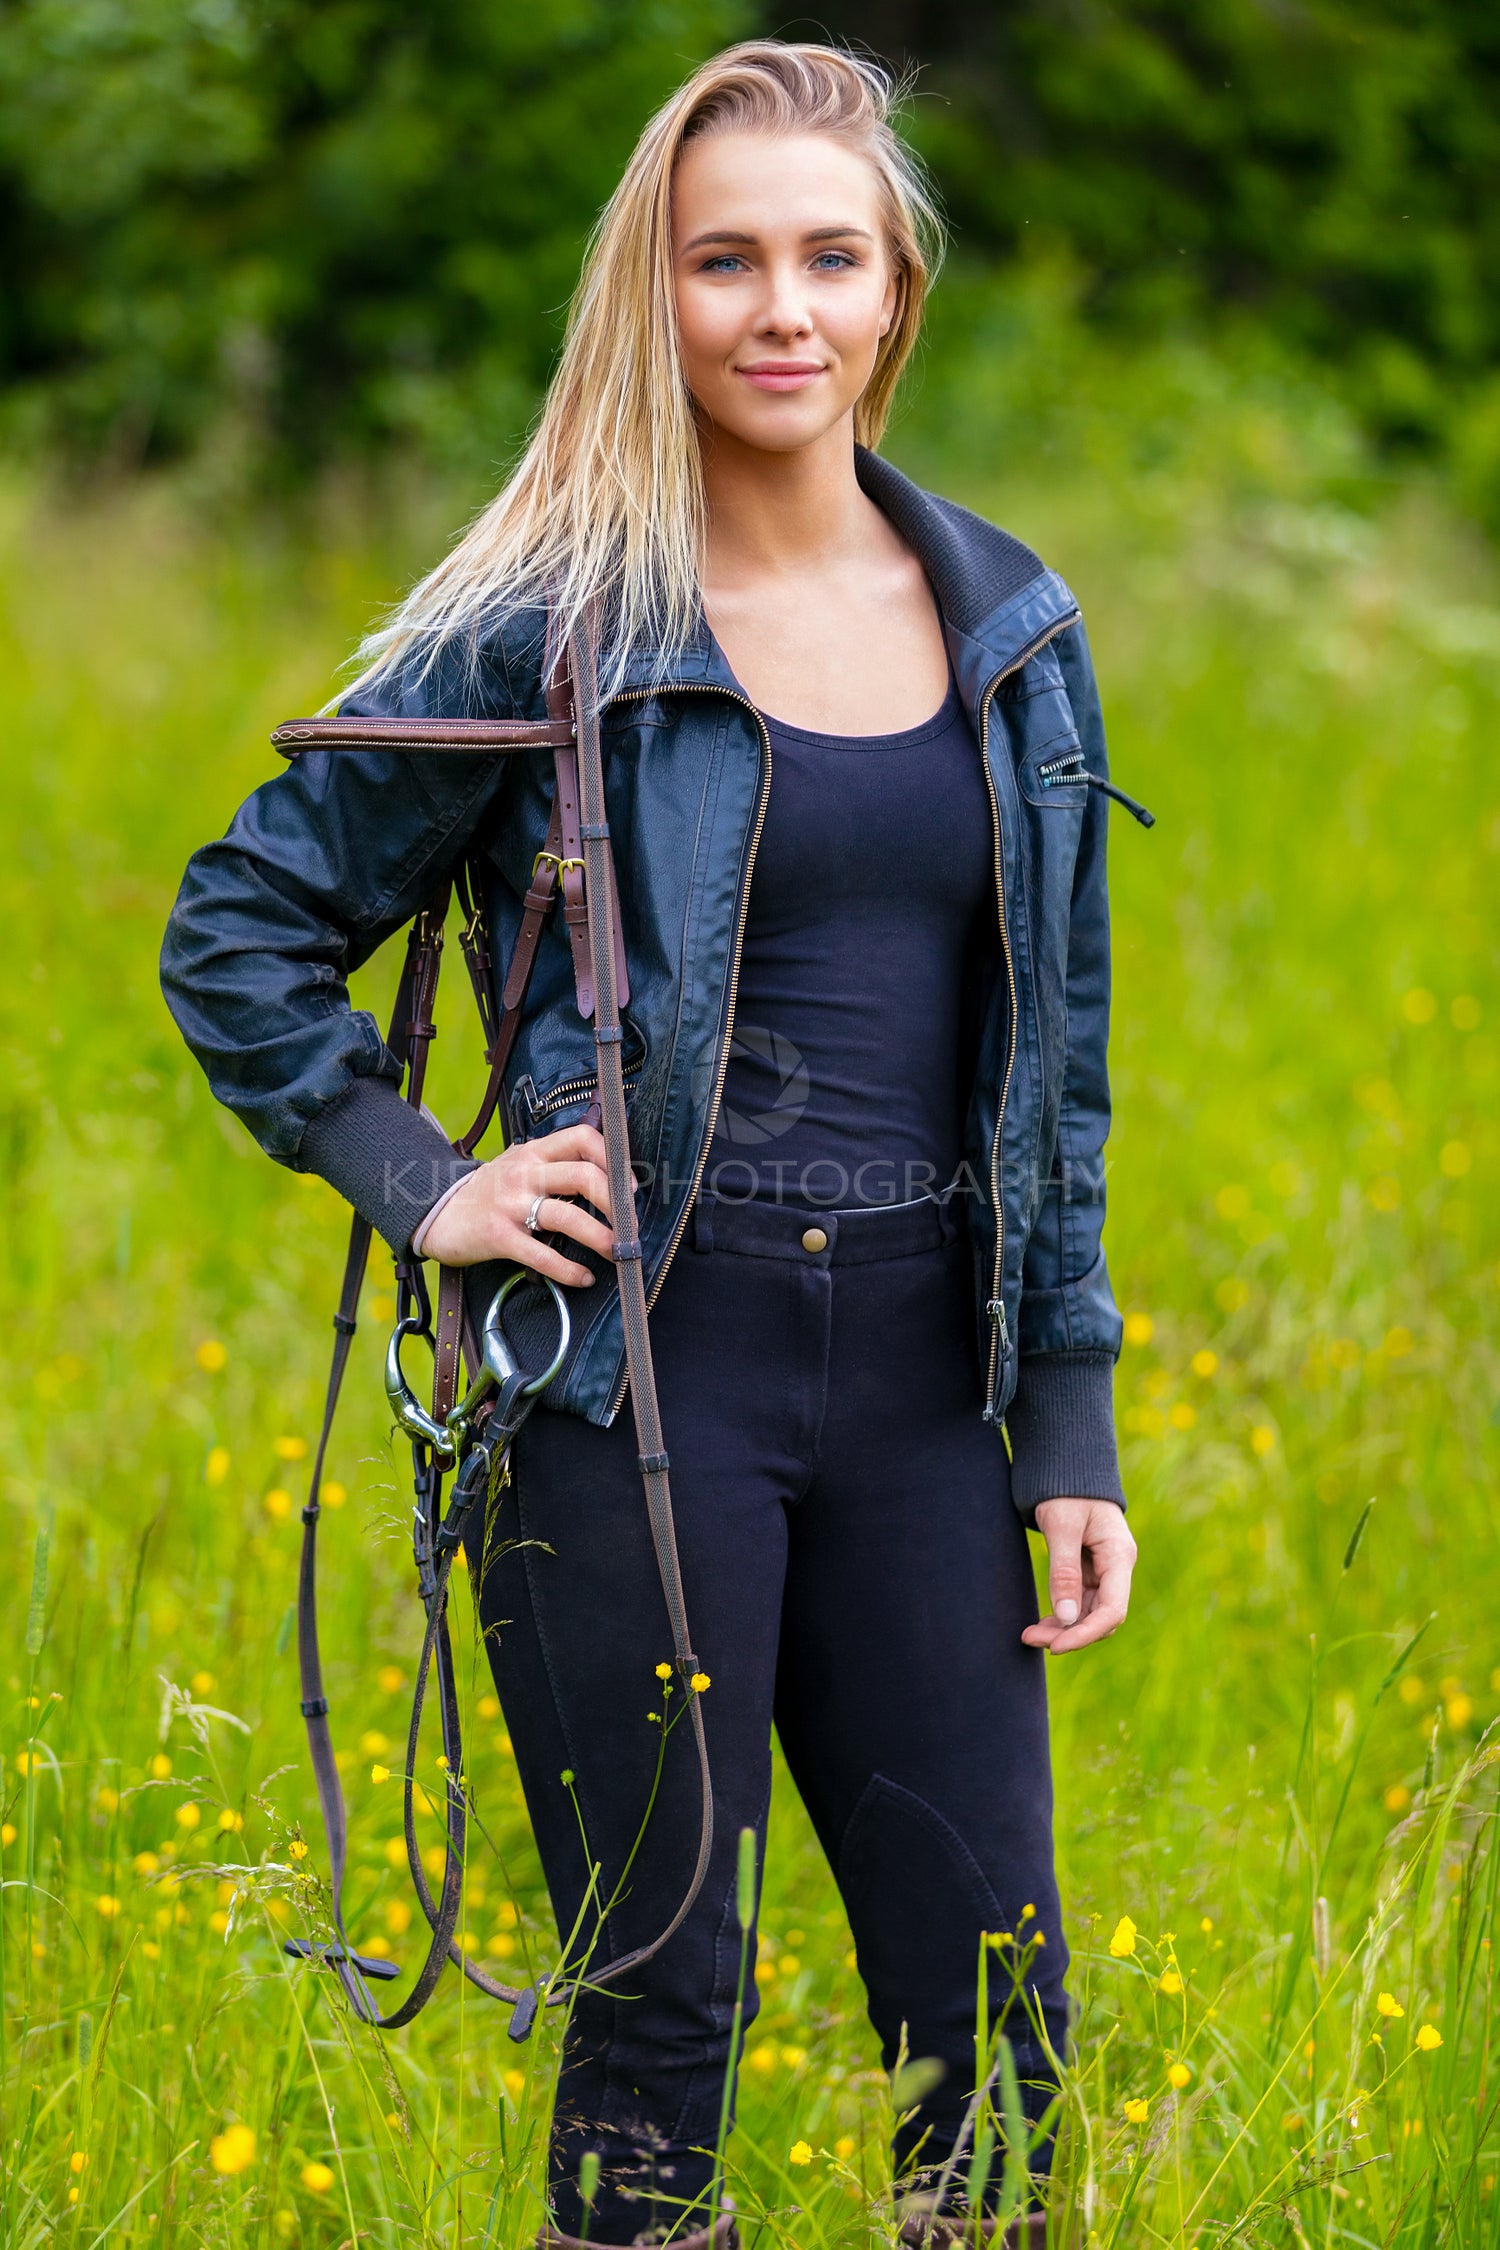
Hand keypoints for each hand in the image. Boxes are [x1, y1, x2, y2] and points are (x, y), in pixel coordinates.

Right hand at [418, 1124, 612, 1285]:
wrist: (436, 1214)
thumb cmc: (486, 1192)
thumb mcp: (517, 1165)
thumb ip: (552, 1164)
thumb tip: (605, 1175)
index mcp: (533, 1152)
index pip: (581, 1138)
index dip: (612, 1158)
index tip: (628, 1185)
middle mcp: (525, 1173)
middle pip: (584, 1175)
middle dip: (616, 1203)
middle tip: (630, 1225)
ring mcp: (512, 1205)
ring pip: (569, 1216)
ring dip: (602, 1237)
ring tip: (617, 1252)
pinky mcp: (500, 1237)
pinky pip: (542, 1254)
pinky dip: (569, 1270)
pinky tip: (583, 1278)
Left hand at [1022, 1497, 1136, 1654]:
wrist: (1065, 1466)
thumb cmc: (1064, 1489)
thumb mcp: (1062, 1526)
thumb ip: (1064, 1570)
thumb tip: (1066, 1618)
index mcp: (1119, 1556)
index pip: (1112, 1610)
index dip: (1085, 1634)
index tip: (1055, 1646)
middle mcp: (1117, 1567)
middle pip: (1101, 1617)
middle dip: (1069, 1633)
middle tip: (1030, 1638)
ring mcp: (1104, 1570)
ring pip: (1088, 1613)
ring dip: (1063, 1628)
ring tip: (1029, 1635)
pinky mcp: (1089, 1570)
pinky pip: (1080, 1602)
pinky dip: (1062, 1615)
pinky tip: (1042, 1623)